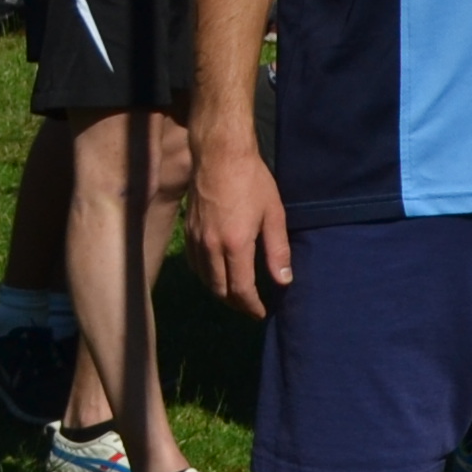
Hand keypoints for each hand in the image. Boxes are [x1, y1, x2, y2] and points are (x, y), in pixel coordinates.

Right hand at [192, 139, 296, 317]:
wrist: (219, 157)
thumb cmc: (253, 182)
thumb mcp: (274, 214)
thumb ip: (278, 250)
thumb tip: (283, 281)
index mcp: (235, 245)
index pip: (240, 289)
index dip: (250, 306)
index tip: (260, 313)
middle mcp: (211, 248)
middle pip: (219, 290)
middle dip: (235, 304)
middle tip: (249, 308)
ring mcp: (196, 241)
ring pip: (204, 279)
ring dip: (219, 292)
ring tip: (236, 295)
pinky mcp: (187, 232)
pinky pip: (195, 265)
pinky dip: (206, 277)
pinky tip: (218, 274)